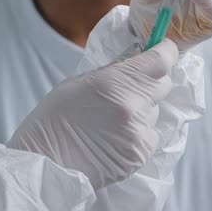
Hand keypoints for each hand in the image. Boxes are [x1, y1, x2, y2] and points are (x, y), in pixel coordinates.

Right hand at [8, 39, 178, 189]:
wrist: (46, 161)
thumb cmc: (56, 117)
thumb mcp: (81, 81)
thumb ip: (114, 71)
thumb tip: (138, 60)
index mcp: (117, 81)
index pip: (162, 60)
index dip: (166, 52)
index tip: (162, 49)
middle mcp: (134, 106)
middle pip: (164, 84)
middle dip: (151, 81)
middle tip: (130, 88)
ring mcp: (139, 132)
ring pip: (155, 112)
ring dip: (142, 111)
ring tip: (113, 120)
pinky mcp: (141, 154)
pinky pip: (150, 135)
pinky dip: (138, 134)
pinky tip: (115, 138)